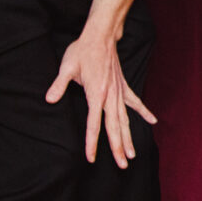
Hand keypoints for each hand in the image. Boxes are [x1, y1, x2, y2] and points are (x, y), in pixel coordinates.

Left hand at [45, 28, 157, 166]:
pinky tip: (152, 121)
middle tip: (123, 165)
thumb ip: (59, 85)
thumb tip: (49, 99)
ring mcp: (119, 92)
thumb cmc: (83, 50)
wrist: (101, 35)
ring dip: (129, 137)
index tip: (91, 158)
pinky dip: (144, 112)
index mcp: (96, 94)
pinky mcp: (123, 86)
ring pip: (125, 119)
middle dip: (119, 147)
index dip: (92, 143)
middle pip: (115, 127)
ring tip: (133, 154)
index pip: (94, 124)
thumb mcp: (67, 67)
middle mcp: (111, 96)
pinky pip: (135, 102)